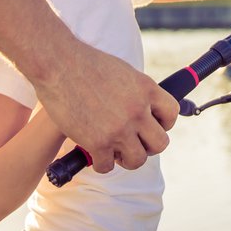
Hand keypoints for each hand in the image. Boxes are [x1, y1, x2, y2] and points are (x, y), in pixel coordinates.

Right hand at [33, 40, 178, 173]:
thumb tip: (143, 108)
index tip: (149, 125)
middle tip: (132, 142)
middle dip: (147, 146)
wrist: (58, 64)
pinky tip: (94, 153)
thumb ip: (136, 92)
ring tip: (115, 151)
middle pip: (160, 143)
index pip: (172, 114)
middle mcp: (138, 110)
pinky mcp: (98, 142)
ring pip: (138, 160)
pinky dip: (101, 163)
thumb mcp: (123, 72)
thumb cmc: (86, 64)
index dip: (163, 123)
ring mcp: (119, 128)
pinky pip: (108, 166)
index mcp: (146, 89)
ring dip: (127, 159)